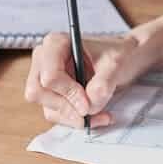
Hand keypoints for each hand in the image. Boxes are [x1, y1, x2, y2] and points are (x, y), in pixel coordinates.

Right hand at [24, 31, 155, 127]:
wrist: (123, 60)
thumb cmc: (117, 54)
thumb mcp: (115, 64)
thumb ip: (102, 83)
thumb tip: (89, 105)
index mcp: (56, 43)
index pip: (50, 75)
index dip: (68, 93)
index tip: (88, 103)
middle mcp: (44, 60)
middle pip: (39, 92)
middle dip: (67, 107)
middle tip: (90, 112)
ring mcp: (45, 79)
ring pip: (48, 107)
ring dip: (75, 118)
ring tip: (102, 115)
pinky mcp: (52, 95)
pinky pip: (57, 115)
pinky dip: (76, 120)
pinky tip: (97, 116)